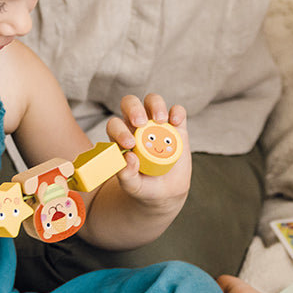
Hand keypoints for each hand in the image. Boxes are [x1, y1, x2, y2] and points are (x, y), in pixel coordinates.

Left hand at [107, 93, 190, 208]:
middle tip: (141, 123)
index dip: (119, 130)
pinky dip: (177, 112)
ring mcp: (157, 124)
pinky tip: (176, 122)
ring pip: (152, 101)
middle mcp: (137, 126)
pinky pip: (177, 111)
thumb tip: (129, 158)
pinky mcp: (176, 127)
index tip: (129, 144)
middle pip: (130, 103)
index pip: (115, 125)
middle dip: (134, 108)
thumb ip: (126, 175)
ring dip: (156, 105)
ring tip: (161, 120)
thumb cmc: (143, 186)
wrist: (165, 192)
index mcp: (121, 137)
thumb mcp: (132, 186)